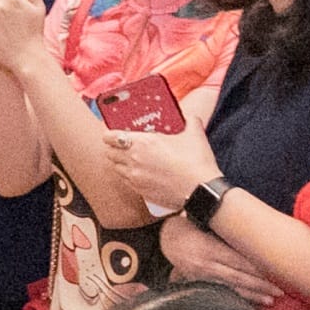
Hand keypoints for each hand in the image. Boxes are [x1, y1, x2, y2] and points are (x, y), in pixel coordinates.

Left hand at [100, 124, 217, 216]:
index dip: (109, 134)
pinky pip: (126, 181)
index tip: (111, 132)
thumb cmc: (196, 162)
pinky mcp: (141, 192)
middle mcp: (134, 160)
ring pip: (116, 168)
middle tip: (120, 144)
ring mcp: (135, 178)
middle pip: (110, 153)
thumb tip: (190, 117)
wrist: (201, 191)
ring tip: (129, 158)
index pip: (111, 137)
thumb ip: (190, 121)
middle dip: (113, 148)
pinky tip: (138, 173)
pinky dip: (128, 176)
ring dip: (119, 162)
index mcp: (143, 143)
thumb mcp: (194, 135)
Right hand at [156, 216, 277, 307]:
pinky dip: (235, 298)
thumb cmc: (189, 225)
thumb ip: (226, 236)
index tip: (276, 277)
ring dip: (251, 295)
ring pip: (230, 288)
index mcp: (210, 248)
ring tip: (269, 301)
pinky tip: (248, 302)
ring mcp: (200, 276)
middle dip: (260, 287)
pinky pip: (219, 292)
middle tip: (279, 293)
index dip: (258, 271)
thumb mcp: (207, 225)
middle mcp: (205, 265)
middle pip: (238, 278)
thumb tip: (253, 241)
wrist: (164, 236)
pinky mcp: (197, 282)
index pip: (240, 262)